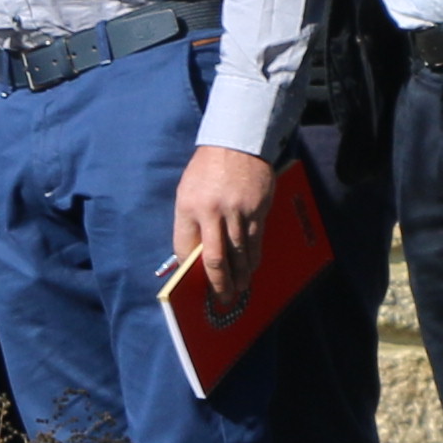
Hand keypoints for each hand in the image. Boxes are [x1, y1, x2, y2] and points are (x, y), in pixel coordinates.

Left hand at [172, 139, 278, 324]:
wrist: (237, 143)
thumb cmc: (208, 169)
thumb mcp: (188, 191)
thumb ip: (189, 221)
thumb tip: (193, 254)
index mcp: (188, 207)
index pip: (185, 248)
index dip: (189, 269)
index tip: (194, 282)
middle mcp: (212, 212)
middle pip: (214, 259)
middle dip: (218, 284)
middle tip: (222, 299)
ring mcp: (236, 212)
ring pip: (238, 254)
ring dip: (240, 275)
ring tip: (239, 289)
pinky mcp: (257, 210)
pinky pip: (255, 241)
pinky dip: (253, 258)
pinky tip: (251, 268)